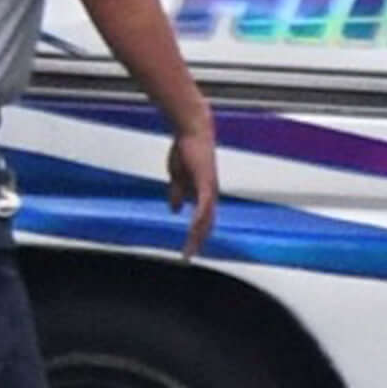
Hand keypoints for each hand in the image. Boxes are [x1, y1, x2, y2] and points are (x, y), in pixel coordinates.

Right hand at [167, 123, 218, 260]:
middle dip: (196, 241)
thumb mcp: (177, 176)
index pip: (202, 219)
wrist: (193, 131)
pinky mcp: (206, 182)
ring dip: (198, 234)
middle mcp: (211, 193)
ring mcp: (210, 188)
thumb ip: (177, 193)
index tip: (187, 248)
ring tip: (190, 247)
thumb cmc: (187, 150)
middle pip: (206, 223)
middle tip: (188, 255)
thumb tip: (175, 210)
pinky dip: (200, 217)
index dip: (195, 235)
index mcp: (204, 193)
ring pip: (206, 218)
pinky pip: (204, 204)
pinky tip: (195, 227)